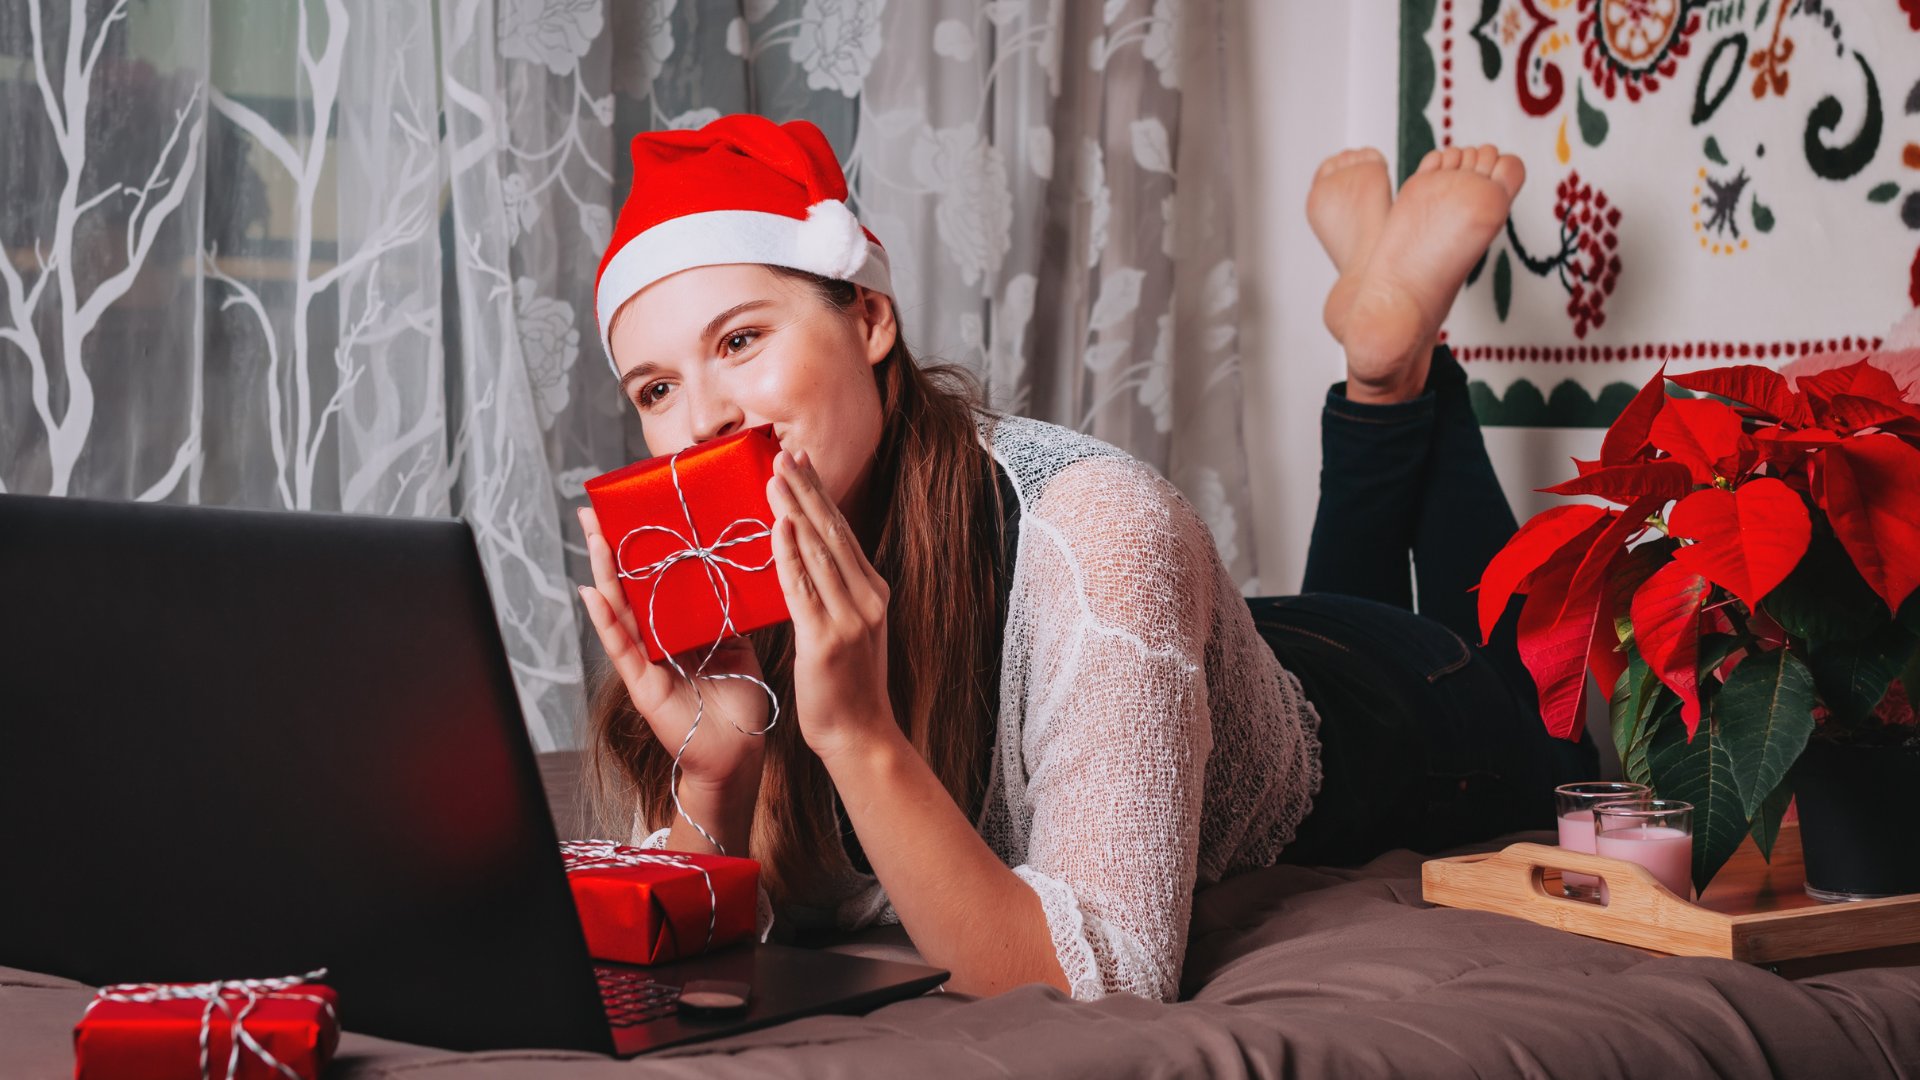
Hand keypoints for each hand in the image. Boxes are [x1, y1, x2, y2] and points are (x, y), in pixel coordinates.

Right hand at [575, 506, 770, 791]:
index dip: (643, 548)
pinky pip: (621, 647)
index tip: (633, 510)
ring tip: (593, 536)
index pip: (655, 579)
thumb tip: (733, 570)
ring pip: (619, 609)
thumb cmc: (738, 700)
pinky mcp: (642, 683)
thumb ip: (727, 612)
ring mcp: (645, 659)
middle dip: (611, 549)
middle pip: (629, 586)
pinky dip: (605, 620)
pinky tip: (592, 593)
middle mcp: (656, 638)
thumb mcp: (736, 643)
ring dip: (604, 572)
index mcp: (678, 627)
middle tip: (593, 511)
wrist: (739, 751)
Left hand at [767, 448, 898, 762]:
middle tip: (783, 452)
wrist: (862, 736)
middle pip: (833, 531)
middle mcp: (867, 597)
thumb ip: (836, 594)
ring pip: (818, 551)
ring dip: (794, 509)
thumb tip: (808, 558)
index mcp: (874, 592)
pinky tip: (777, 526)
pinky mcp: (827, 639)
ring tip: (773, 476)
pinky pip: (803, 587)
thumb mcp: (851, 630)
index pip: (843, 532)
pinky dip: (789, 553)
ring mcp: (850, 617)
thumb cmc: (848, 687)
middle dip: (807, 489)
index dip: (820, 494)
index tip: (801, 462)